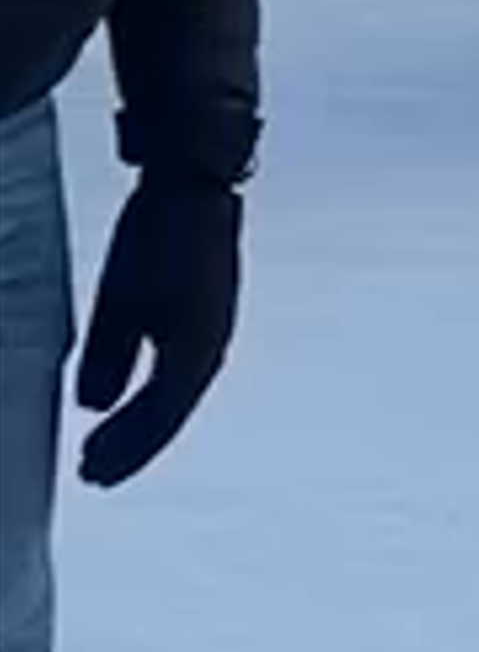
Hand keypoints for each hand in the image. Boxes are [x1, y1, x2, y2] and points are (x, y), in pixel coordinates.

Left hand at [76, 173, 244, 490]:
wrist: (196, 180)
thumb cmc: (159, 237)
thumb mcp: (120, 300)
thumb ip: (107, 358)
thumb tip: (92, 407)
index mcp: (195, 353)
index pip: (157, 421)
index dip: (123, 451)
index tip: (90, 472)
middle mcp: (211, 348)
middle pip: (168, 415)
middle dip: (131, 446)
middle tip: (94, 471)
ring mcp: (215, 327)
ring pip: (176, 393)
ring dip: (143, 422)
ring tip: (110, 441)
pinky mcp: (208, 309)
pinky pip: (181, 369)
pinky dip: (155, 392)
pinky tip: (135, 392)